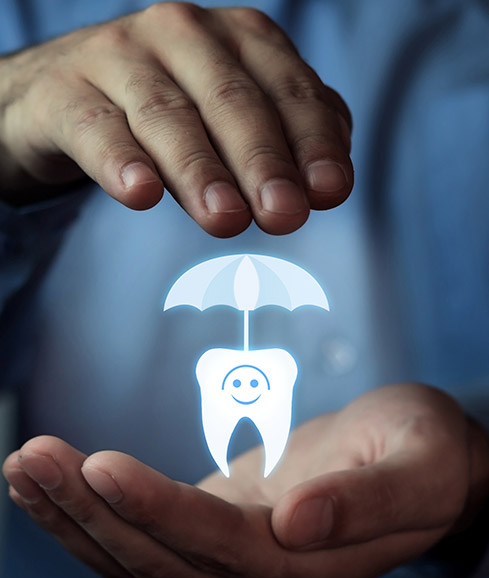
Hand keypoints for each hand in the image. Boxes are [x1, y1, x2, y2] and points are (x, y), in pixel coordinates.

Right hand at [0, 3, 352, 236]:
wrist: (66, 91)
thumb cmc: (169, 106)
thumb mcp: (234, 114)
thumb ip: (288, 135)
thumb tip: (331, 178)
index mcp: (237, 39)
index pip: (289, 91)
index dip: (313, 143)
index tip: (328, 191)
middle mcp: (182, 34)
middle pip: (231, 101)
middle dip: (263, 161)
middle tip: (283, 214)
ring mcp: (119, 57)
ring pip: (167, 115)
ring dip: (200, 170)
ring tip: (225, 218)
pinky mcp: (65, 92)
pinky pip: (96, 127)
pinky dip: (120, 160)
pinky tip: (139, 193)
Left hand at [5, 384, 485, 577]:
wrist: (422, 461)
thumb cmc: (426, 453)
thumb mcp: (419, 465)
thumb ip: (367, 502)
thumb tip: (299, 523)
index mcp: (312, 570)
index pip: (218, 547)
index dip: (156, 511)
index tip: (98, 465)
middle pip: (160, 559)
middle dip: (90, 511)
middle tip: (32, 455)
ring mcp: (235, 562)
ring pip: (139, 557)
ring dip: (76, 516)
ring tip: (25, 465)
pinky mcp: (220, 534)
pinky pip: (146, 537)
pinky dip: (95, 515)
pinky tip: (58, 484)